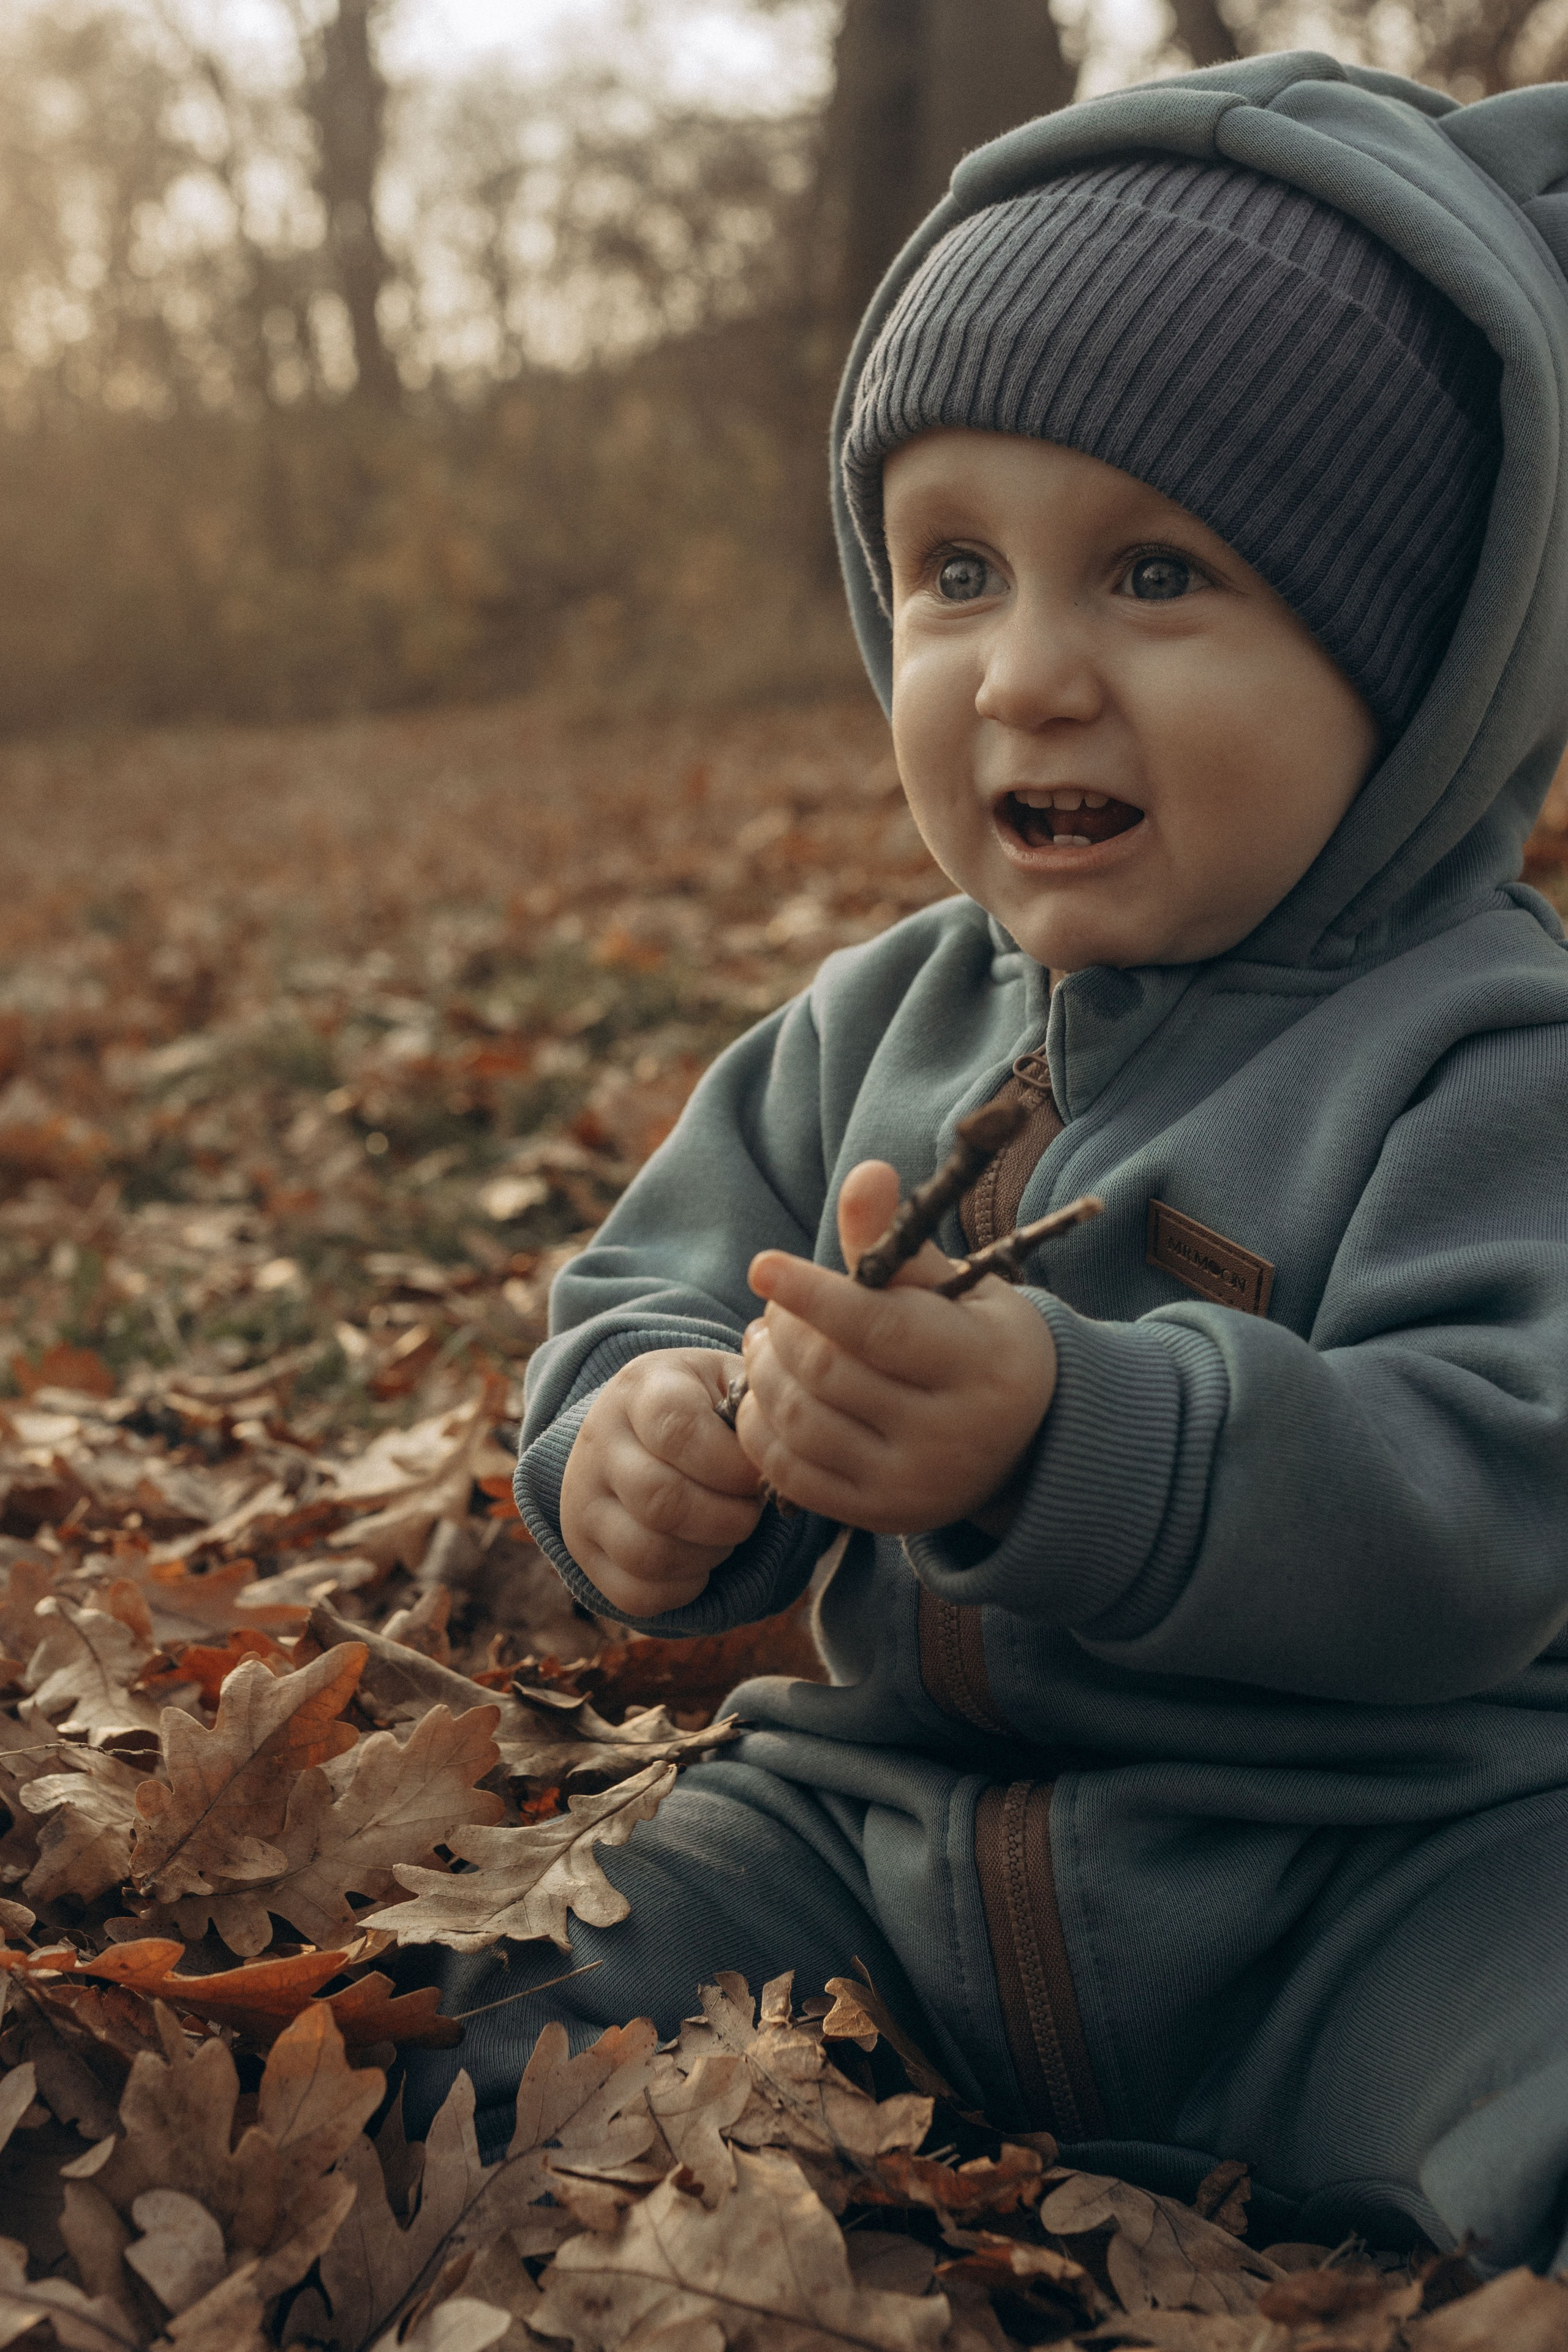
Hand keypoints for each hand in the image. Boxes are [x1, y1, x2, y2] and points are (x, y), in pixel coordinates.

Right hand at [561, 1348, 763, 1615]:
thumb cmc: (704, 1410)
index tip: (755, 1475)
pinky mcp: (585, 1553)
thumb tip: (780, 1465)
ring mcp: (583, 1501)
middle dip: (728, 1518)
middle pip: (662, 1500)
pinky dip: (683, 1589)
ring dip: (708, 1555)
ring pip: (648, 1554)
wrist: (637, 1431)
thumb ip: (754, 1414)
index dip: (732, 1466)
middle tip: (748, 1511)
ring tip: (725, 1533)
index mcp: (640, 1389)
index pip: (678, 1431)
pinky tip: (700, 1560)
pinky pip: (636, 1595)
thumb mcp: (727, 1385)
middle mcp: (599, 1442)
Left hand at [736, 1161, 1056, 1533]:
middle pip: (828, 1372)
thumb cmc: (977, 1342)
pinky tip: (768, 1394)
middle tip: (773, 1303)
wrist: (1025, 1443)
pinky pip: (792, 1475)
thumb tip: (865, 1174)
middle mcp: (952, 1433)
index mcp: (981, 1364)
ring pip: (801, 1423)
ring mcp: (914, 1483)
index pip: (877, 1327)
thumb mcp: (958, 1287)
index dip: (812, 1293)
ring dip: (763, 1373)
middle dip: (783, 1328)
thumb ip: (899, 1241)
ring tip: (762, 1342)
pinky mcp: (879, 1516)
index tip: (764, 1265)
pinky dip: (762, 1428)